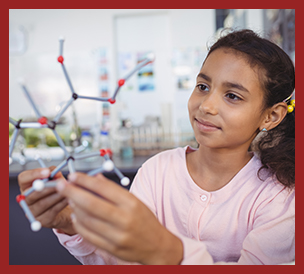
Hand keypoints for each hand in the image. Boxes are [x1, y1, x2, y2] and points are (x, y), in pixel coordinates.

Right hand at [17, 167, 75, 235]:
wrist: (67, 209)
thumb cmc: (58, 191)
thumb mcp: (57, 179)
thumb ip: (54, 174)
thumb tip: (55, 173)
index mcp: (27, 186)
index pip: (23, 178)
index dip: (34, 174)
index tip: (47, 172)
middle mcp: (26, 200)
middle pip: (31, 193)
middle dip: (47, 187)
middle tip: (59, 183)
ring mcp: (33, 212)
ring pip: (42, 203)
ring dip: (56, 195)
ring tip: (67, 190)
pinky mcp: (43, 220)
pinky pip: (52, 211)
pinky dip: (61, 203)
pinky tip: (69, 198)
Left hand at [56, 172, 182, 264]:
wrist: (157, 246)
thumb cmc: (146, 220)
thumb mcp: (134, 201)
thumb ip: (114, 190)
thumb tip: (96, 178)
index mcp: (132, 203)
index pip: (104, 189)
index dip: (86, 181)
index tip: (74, 176)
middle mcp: (125, 219)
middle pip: (92, 204)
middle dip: (73, 193)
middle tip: (61, 185)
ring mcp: (117, 235)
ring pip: (88, 219)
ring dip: (75, 208)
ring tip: (70, 199)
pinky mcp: (111, 248)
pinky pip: (89, 235)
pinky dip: (79, 224)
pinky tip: (76, 215)